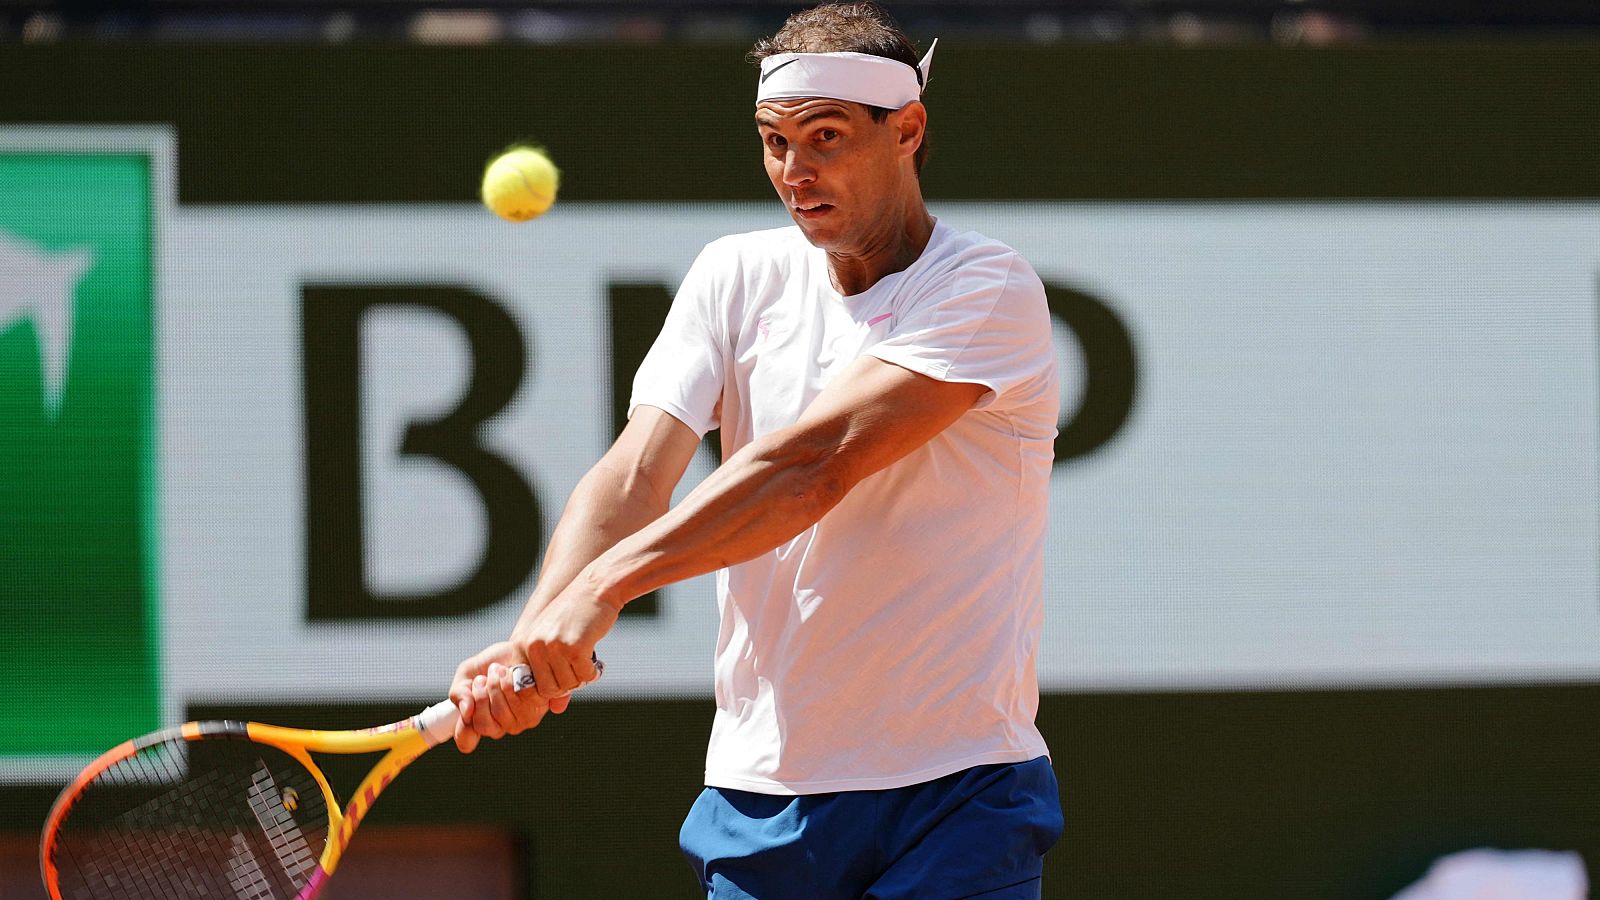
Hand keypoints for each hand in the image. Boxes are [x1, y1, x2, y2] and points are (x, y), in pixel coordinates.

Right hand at [448, 641, 570, 753]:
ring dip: (496, 685)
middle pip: (484, 725)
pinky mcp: (538, 707)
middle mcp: (501, 726)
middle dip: (481, 696)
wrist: (517, 647)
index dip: (462, 730)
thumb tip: (466, 712)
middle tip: (482, 678)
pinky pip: (521, 699)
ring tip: (498, 670)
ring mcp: (520, 720)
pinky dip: (512, 681)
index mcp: (481, 720)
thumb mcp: (467, 673)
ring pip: (502, 712)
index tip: (465, 710)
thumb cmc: (492, 662)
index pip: (466, 741)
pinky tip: (513, 672)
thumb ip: (459, 692)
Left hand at [513, 580, 616, 701]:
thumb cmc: (577, 615)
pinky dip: (592, 672)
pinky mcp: (574, 647)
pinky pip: (584, 675)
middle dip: (566, 685)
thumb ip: (551, 671)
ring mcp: (554, 647)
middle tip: (578, 673)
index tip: (563, 678)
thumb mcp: (555, 638)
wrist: (596, 588)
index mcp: (525, 644)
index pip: (530, 685)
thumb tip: (556, 709)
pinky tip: (595, 660)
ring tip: (587, 664)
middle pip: (549, 689)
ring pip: (568, 684)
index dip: (549, 687)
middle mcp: (535, 646)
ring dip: (581, 678)